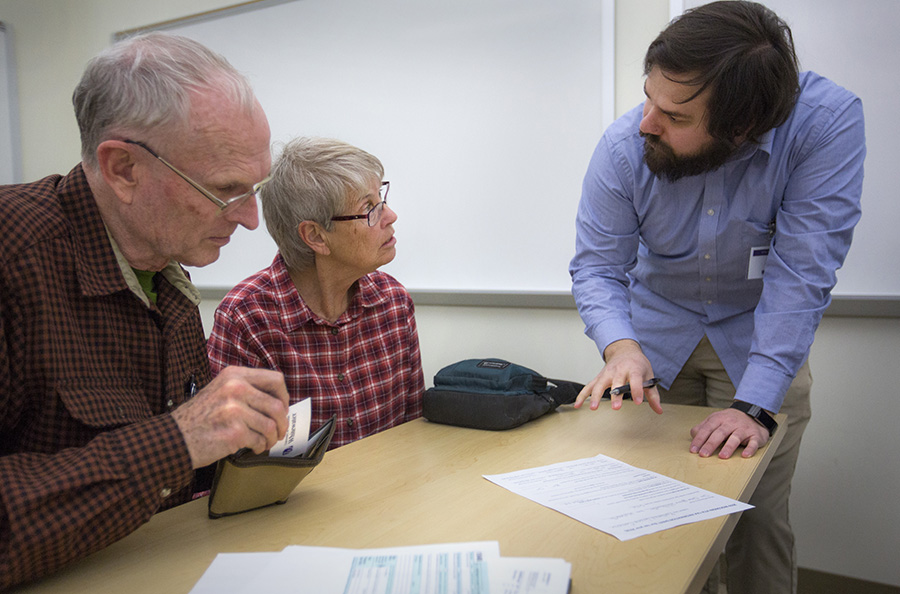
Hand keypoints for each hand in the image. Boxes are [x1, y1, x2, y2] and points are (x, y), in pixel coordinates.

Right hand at [172, 366, 289, 467]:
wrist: (174, 438)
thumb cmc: (199, 417)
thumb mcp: (220, 390)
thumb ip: (246, 389)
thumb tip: (278, 401)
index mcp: (234, 375)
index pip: (275, 379)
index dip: (284, 396)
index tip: (283, 408)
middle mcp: (235, 388)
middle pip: (277, 406)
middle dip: (282, 423)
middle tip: (278, 432)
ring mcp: (234, 410)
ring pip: (271, 426)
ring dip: (272, 437)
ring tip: (265, 442)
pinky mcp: (234, 432)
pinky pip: (259, 440)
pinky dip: (259, 447)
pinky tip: (253, 448)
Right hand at [573, 339, 662, 413]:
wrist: (624, 350)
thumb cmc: (637, 364)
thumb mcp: (649, 376)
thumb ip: (652, 395)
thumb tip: (658, 410)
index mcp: (634, 369)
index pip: (636, 379)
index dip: (637, 390)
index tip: (638, 402)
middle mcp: (619, 370)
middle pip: (616, 382)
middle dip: (616, 395)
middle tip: (616, 407)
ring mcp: (607, 374)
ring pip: (599, 384)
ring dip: (596, 396)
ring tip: (594, 408)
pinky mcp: (599, 377)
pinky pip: (589, 386)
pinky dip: (582, 396)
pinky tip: (578, 405)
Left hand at [689, 408, 769, 458]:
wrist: (753, 413)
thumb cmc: (729, 421)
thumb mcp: (715, 420)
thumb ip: (703, 427)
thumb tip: (693, 435)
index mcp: (718, 419)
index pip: (707, 429)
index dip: (699, 439)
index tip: (693, 450)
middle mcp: (731, 423)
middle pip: (719, 433)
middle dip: (710, 444)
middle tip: (703, 454)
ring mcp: (744, 429)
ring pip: (735, 438)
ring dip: (729, 447)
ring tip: (722, 456)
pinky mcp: (756, 436)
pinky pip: (753, 442)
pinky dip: (750, 449)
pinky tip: (745, 455)